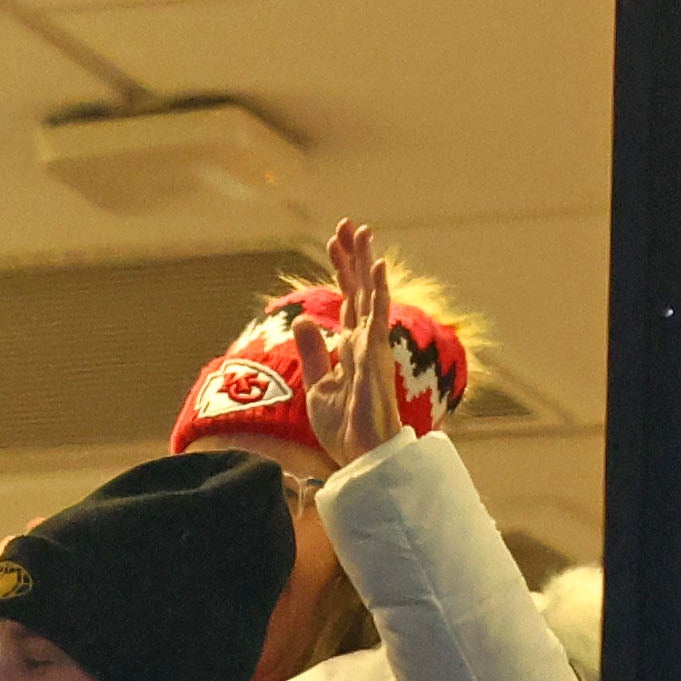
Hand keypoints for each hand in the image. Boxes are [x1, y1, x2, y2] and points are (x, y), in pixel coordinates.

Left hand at [289, 219, 400, 471]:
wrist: (358, 456)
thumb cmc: (344, 427)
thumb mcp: (317, 385)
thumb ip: (313, 353)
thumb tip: (303, 321)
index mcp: (351, 346)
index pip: (346, 299)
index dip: (341, 270)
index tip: (333, 241)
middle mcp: (365, 340)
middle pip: (358, 289)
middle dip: (352, 257)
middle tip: (347, 224)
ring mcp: (373, 346)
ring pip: (369, 295)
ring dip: (365, 263)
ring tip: (362, 231)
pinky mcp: (375, 357)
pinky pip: (377, 318)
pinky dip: (377, 292)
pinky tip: (377, 268)